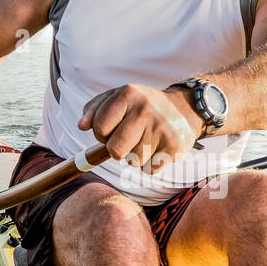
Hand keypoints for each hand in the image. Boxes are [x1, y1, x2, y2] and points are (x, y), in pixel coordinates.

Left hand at [78, 84, 201, 170]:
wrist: (185, 109)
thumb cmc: (143, 106)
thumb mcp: (119, 97)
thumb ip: (95, 109)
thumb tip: (82, 126)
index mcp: (128, 94)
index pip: (99, 127)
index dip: (101, 134)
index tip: (110, 130)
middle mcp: (145, 110)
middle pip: (114, 150)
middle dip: (117, 150)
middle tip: (127, 140)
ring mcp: (160, 129)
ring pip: (132, 162)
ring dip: (135, 156)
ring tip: (146, 140)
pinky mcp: (173, 148)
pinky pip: (148, 170)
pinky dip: (150, 164)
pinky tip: (158, 148)